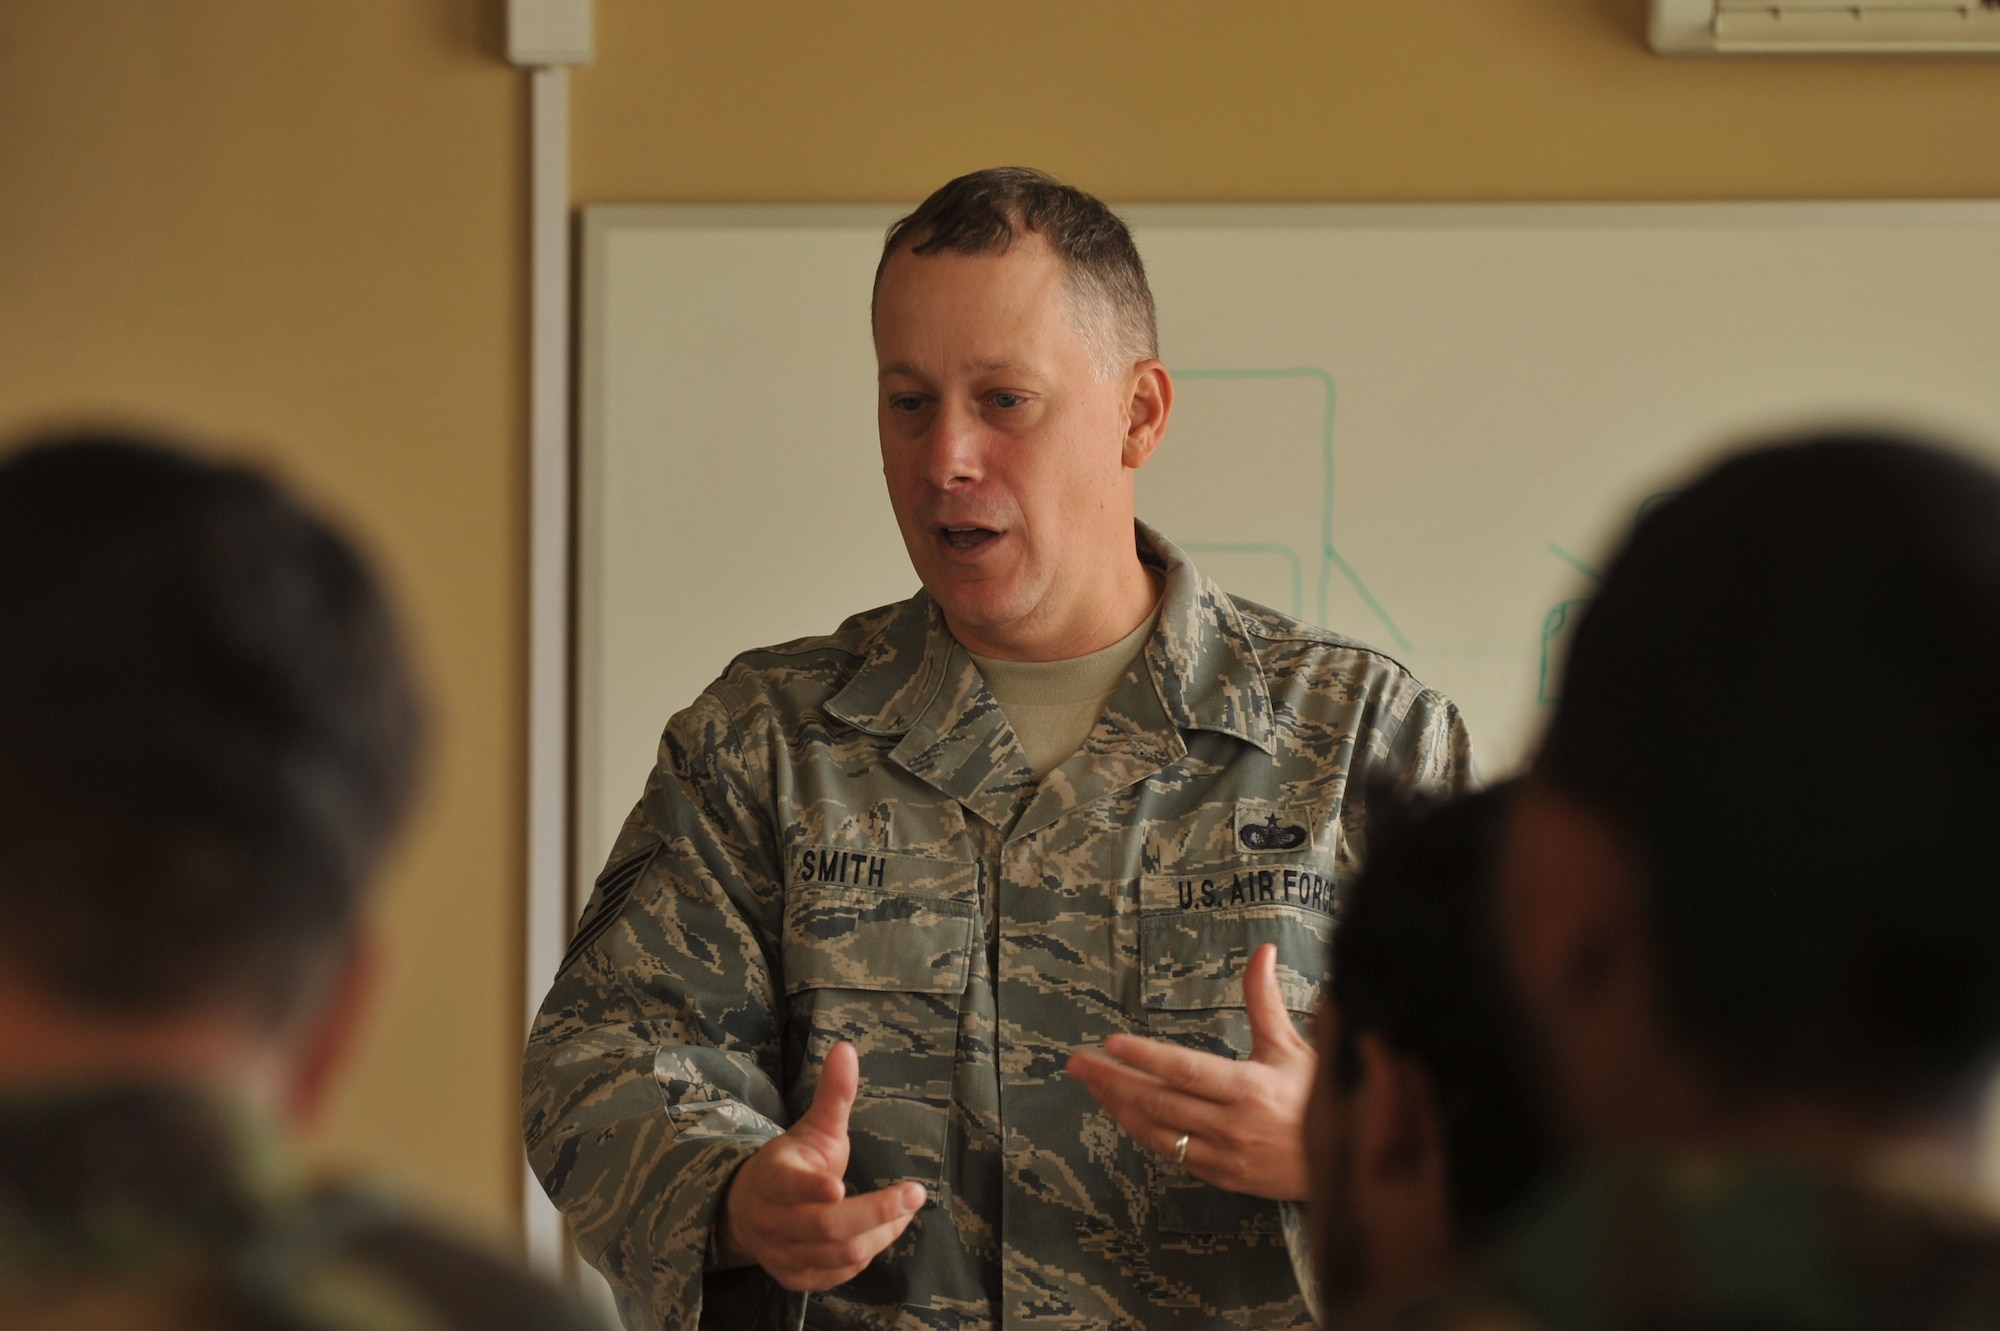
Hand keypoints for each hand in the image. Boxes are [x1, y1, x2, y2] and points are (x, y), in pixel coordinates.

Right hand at [715, 1042, 926, 1289]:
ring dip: (881, 1232)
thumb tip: (847, 1048)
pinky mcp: (797, 1279)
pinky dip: (869, 1251)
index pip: (788, 1187)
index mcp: (771, 1179)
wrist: (748, 1211)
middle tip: (915, 1193)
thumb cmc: (792, 1163)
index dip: (811, 1189)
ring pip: (840, 1254)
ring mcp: (782, 1255)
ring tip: (907, 1207)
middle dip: (875, 1212)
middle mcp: (771, 1222)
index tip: (839, 1185)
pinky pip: (840, 1274)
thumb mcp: (812, 1128)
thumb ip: (833, 1094)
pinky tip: (887, 1228)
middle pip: (826, 1227)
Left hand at [1065, 942, 1315, 1200]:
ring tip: (1091, 1083)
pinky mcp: (1220, 1176)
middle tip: (1076, 1062)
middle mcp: (1232, 1125)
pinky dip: (1142, 1131)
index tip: (1110, 1042)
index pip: (1185, 1070)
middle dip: (1112, 1080)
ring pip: (1157, 1131)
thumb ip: (1265, 1001)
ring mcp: (1224, 1155)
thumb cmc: (1316, 1097)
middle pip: (1159, 1101)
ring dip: (1119, 1106)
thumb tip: (1261, 951)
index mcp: (1250, 1088)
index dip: (1145, 1057)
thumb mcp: (1292, 1047)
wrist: (1343, 1163)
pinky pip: (1171, 1153)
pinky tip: (1123, 1113)